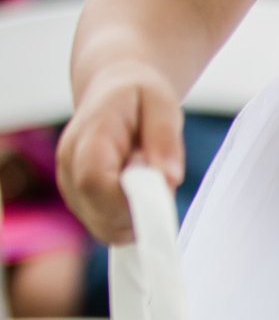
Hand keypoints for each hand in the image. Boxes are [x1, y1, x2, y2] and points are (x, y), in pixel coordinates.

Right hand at [56, 62, 186, 243]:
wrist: (114, 92)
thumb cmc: (140, 98)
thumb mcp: (162, 104)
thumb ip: (165, 139)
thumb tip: (169, 179)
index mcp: (88, 137)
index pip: (95, 182)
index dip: (129, 200)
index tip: (161, 194)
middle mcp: (69, 165)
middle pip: (100, 214)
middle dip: (140, 214)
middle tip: (160, 185)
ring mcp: (70, 185)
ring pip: (104, 227)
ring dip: (136, 220)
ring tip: (148, 184)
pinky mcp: (80, 200)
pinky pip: (106, 227)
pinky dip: (130, 222)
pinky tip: (139, 195)